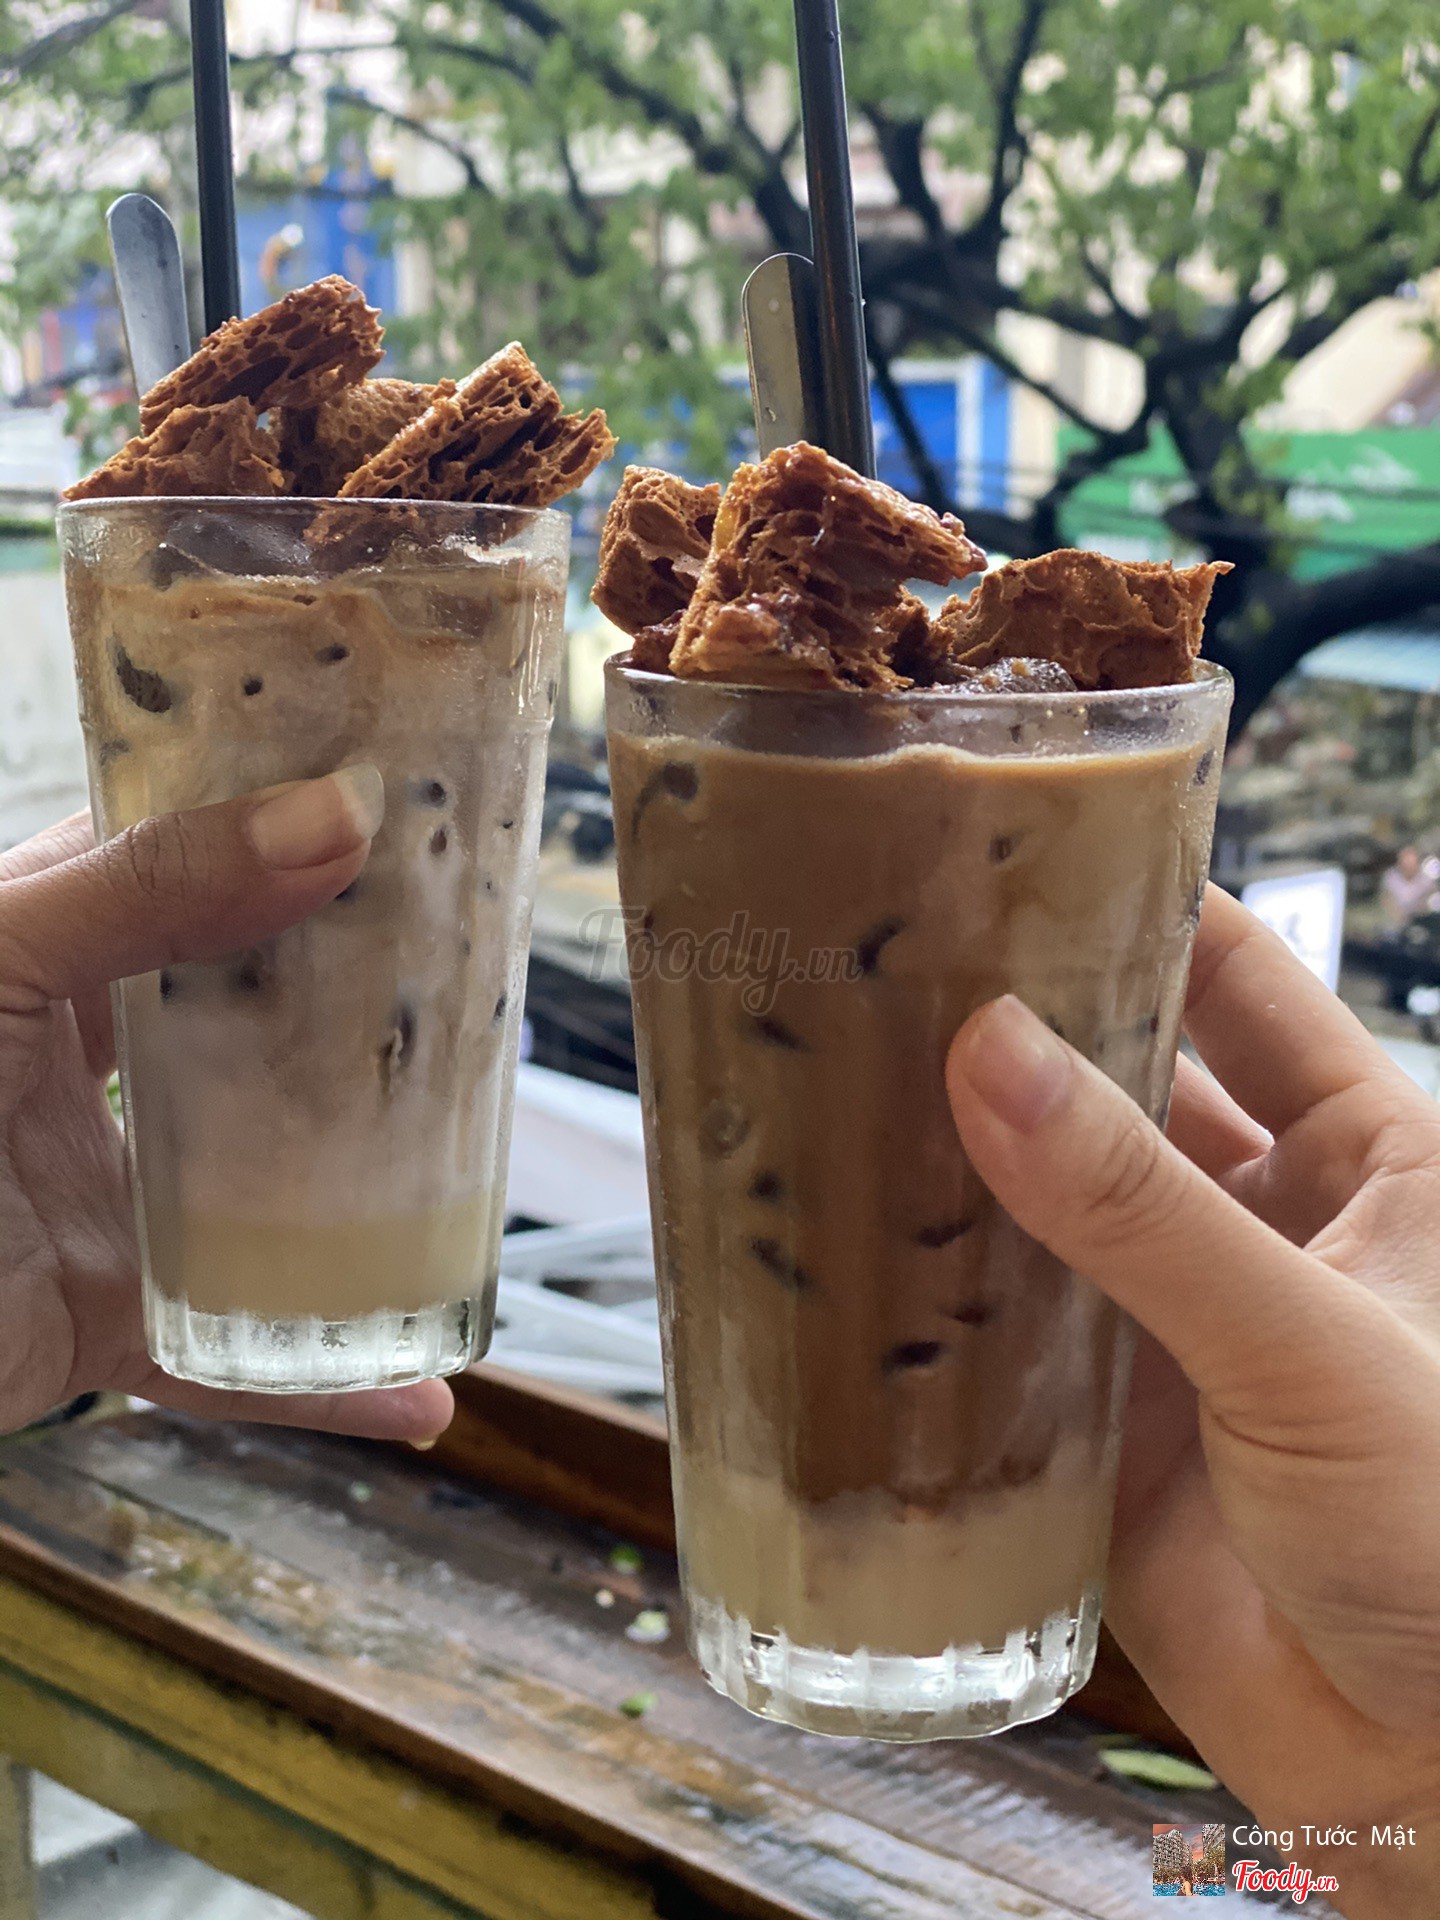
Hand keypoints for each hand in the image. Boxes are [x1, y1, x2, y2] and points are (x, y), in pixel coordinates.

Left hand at [0, 773, 451, 1443]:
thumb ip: (142, 897)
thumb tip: (326, 819)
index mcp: (46, 952)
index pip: (194, 868)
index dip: (295, 836)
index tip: (414, 817)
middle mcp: (86, 1069)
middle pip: (254, 1030)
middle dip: (364, 1016)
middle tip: (485, 990)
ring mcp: (103, 1195)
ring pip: (265, 1190)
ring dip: (368, 1201)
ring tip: (477, 1184)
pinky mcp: (106, 1320)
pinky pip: (233, 1355)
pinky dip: (324, 1386)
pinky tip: (419, 1398)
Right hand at [946, 886, 1439, 1919]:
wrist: (1428, 1775)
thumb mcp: (1313, 1347)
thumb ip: (1145, 1210)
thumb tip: (990, 1055)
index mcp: (1368, 1152)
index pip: (1236, 976)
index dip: (1132, 898)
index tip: (1005, 835)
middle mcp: (1263, 1214)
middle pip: (1119, 1076)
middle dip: (1013, 1023)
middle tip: (878, 955)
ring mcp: (1174, 1314)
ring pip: (1044, 1196)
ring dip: (958, 1150)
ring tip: (833, 1071)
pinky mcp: (1101, 1416)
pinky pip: (1001, 1322)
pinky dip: (932, 1285)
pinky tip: (846, 1236)